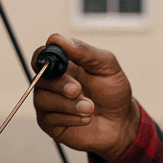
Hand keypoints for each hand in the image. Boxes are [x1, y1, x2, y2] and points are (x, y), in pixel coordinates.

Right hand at [32, 34, 140, 162]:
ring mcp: (50, 103)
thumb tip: (58, 39)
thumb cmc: (112, 93)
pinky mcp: (50, 123)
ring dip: (68, 105)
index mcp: (64, 65)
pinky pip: (50, 118)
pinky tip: (85, 118)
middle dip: (60, 84)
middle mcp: (53, 83)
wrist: (121, 122)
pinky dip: (70, 118)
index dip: (44, 56)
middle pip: (40, 77)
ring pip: (43, 99)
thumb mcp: (107, 66)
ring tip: (89, 108)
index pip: (42, 55)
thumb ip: (84, 51)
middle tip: (78, 90)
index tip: (59, 61)